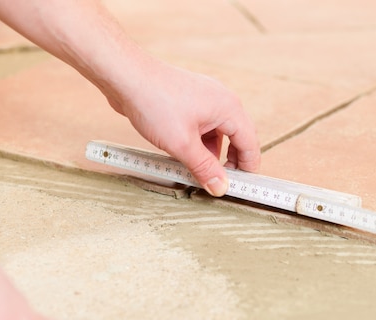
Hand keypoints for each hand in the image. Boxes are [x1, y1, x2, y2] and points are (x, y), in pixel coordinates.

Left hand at [105, 57, 260, 196]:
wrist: (125, 76)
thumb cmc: (154, 102)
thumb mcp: (182, 144)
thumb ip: (205, 169)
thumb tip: (220, 187)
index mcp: (229, 108)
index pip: (250, 143)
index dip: (248, 167)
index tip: (242, 187)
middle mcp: (222, 101)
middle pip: (238, 137)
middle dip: (232, 161)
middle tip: (222, 182)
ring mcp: (206, 99)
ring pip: (219, 134)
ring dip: (212, 154)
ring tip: (198, 171)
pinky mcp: (190, 101)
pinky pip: (203, 126)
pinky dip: (199, 143)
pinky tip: (185, 155)